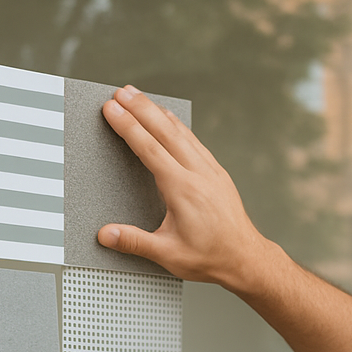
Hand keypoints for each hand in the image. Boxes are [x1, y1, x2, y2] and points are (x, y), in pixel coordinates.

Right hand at [98, 86, 279, 290]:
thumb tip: (105, 234)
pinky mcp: (218, 173)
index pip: (150, 149)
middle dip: (141, 108)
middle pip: (165, 131)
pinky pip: (195, 141)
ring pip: (182, 132)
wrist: (246, 259)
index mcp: (183, 190)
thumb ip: (134, 242)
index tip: (112, 109)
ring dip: (158, 112)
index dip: (128, 127)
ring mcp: (211, 171)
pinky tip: (169, 120)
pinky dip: (177, 126)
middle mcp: (199, 174)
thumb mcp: (167, 254)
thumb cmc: (210, 258)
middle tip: (120, 91)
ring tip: (139, 97)